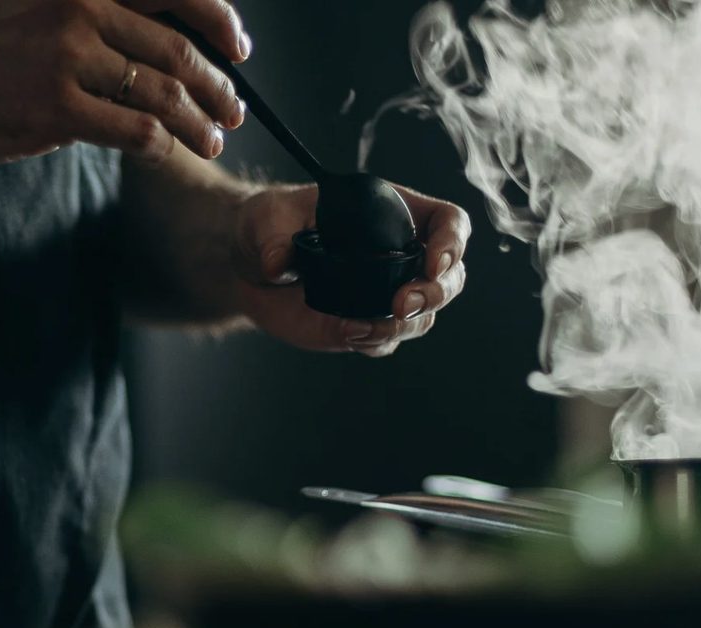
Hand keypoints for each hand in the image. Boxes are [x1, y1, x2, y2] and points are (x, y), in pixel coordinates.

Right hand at [0, 0, 251, 166]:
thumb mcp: (30, 4)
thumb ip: (92, 15)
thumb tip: (155, 42)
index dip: (219, 20)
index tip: (239, 48)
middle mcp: (80, 6)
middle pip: (177, 49)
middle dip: (219, 86)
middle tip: (233, 110)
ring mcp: (69, 56)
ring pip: (164, 93)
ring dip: (199, 122)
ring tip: (211, 140)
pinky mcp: (56, 108)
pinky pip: (135, 129)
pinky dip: (161, 144)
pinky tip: (166, 152)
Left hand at [231, 183, 469, 356]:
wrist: (247, 268)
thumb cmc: (268, 224)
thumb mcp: (267, 217)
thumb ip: (274, 236)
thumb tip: (278, 263)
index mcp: (394, 213)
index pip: (448, 222)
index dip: (452, 242)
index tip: (433, 263)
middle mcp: (399, 255)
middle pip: (450, 277)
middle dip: (435, 294)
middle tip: (402, 305)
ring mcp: (385, 294)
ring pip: (423, 316)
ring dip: (405, 326)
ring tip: (363, 328)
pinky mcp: (364, 325)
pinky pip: (384, 341)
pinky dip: (375, 342)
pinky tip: (349, 335)